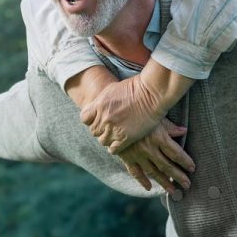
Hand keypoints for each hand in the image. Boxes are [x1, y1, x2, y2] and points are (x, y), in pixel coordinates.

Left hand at [80, 58, 194, 152]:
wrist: (151, 93)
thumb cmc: (135, 87)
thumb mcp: (112, 89)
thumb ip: (102, 101)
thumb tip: (97, 106)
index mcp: (99, 105)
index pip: (84, 119)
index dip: (91, 120)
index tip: (97, 119)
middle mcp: (104, 118)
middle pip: (93, 131)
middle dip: (100, 129)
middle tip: (109, 127)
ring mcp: (114, 129)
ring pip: (102, 141)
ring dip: (107, 138)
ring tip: (115, 135)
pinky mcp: (125, 138)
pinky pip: (113, 149)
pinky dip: (115, 147)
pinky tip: (120, 142)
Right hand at [118, 119, 193, 194]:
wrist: (115, 115)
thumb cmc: (138, 112)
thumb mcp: (156, 116)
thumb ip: (170, 126)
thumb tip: (184, 131)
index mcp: (159, 137)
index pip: (176, 153)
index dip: (185, 162)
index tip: (192, 168)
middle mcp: (150, 149)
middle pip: (167, 165)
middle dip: (178, 176)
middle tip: (187, 185)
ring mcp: (138, 155)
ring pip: (153, 172)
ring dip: (164, 182)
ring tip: (173, 191)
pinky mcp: (127, 157)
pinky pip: (135, 172)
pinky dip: (142, 180)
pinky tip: (149, 188)